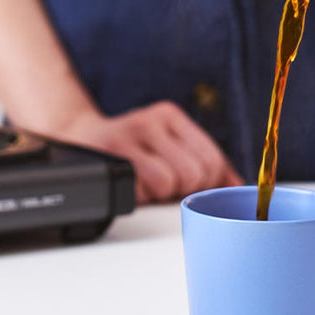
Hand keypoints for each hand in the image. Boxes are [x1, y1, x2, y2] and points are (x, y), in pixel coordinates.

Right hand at [56, 102, 243, 202]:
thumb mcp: (168, 143)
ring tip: (145, 186)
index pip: (212, 159)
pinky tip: (130, 187)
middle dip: (183, 190)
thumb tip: (239, 186)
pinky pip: (140, 191)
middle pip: (195, 173)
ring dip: (158, 195)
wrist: (76, 138)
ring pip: (169, 182)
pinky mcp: (108, 157)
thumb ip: (204, 161)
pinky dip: (139, 198)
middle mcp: (151, 121)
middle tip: (165, 188)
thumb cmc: (129, 148)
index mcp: (170, 115)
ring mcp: (128, 136)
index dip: (207, 184)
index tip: (191, 188)